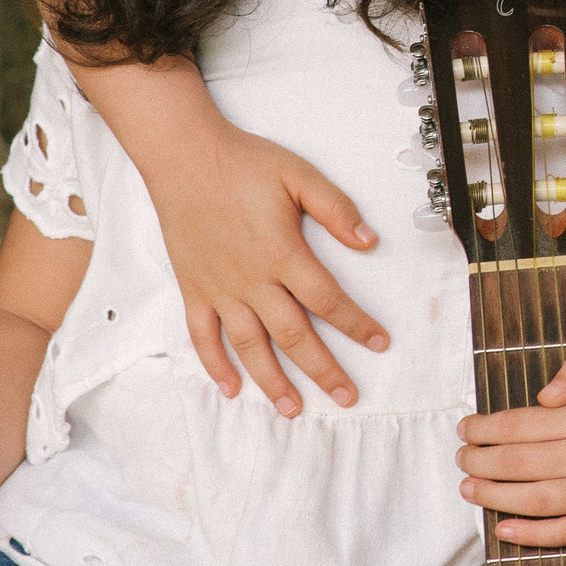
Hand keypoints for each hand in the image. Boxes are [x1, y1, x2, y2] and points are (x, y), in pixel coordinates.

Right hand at [152, 122, 386, 414]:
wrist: (185, 156)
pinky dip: (215, 365)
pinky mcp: (193, 289)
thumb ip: (336, 208)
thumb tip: (369, 241)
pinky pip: (203, 336)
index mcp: (283, 253)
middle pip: (294, 335)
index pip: (328, 300)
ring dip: (273, 381)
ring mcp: (220, 288)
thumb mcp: (299, 175)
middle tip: (347, 396)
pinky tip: (230, 388)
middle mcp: (252, 280)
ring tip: (293, 408)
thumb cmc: (244, 163)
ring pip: (250, 345)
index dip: (357, 324)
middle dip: (324, 370)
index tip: (380, 343)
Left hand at [458, 355, 565, 545]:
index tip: (465, 430)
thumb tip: (544, 396)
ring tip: (469, 488)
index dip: (486, 429)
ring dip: (494, 496)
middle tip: (462, 459)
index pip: (522, 425)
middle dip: (481, 462)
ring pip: (536, 500)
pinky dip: (530, 534)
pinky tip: (501, 528)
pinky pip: (565, 532)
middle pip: (521, 464)